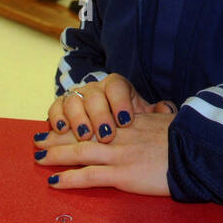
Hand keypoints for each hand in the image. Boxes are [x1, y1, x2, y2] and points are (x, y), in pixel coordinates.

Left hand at [33, 111, 176, 195]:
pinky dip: (68, 179)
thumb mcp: (169, 121)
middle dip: (57, 136)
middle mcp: (120, 135)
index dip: (76, 122)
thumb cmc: (188, 138)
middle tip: (38, 138)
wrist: (197, 151)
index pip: (97, 120)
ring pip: (78, 153)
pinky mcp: (122, 174)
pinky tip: (53, 182)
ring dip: (55, 155)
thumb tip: (161, 111)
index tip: (61, 122)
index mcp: (131, 123)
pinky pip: (88, 177)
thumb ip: (158, 118)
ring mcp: (119, 154)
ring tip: (38, 158)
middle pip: (82, 134)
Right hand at [48, 73, 172, 141]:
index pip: (117, 87)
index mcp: (116, 85)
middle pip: (94, 95)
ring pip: (73, 101)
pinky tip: (61, 130)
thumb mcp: (143, 116)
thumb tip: (166, 108)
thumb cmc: (127, 121)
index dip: (120, 103)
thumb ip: (155, 113)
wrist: (108, 120)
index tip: (125, 121)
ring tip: (85, 136)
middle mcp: (94, 88)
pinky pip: (55, 108)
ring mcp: (76, 96)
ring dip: (78, 119)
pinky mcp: (60, 107)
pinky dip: (57, 118)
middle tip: (106, 136)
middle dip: (99, 116)